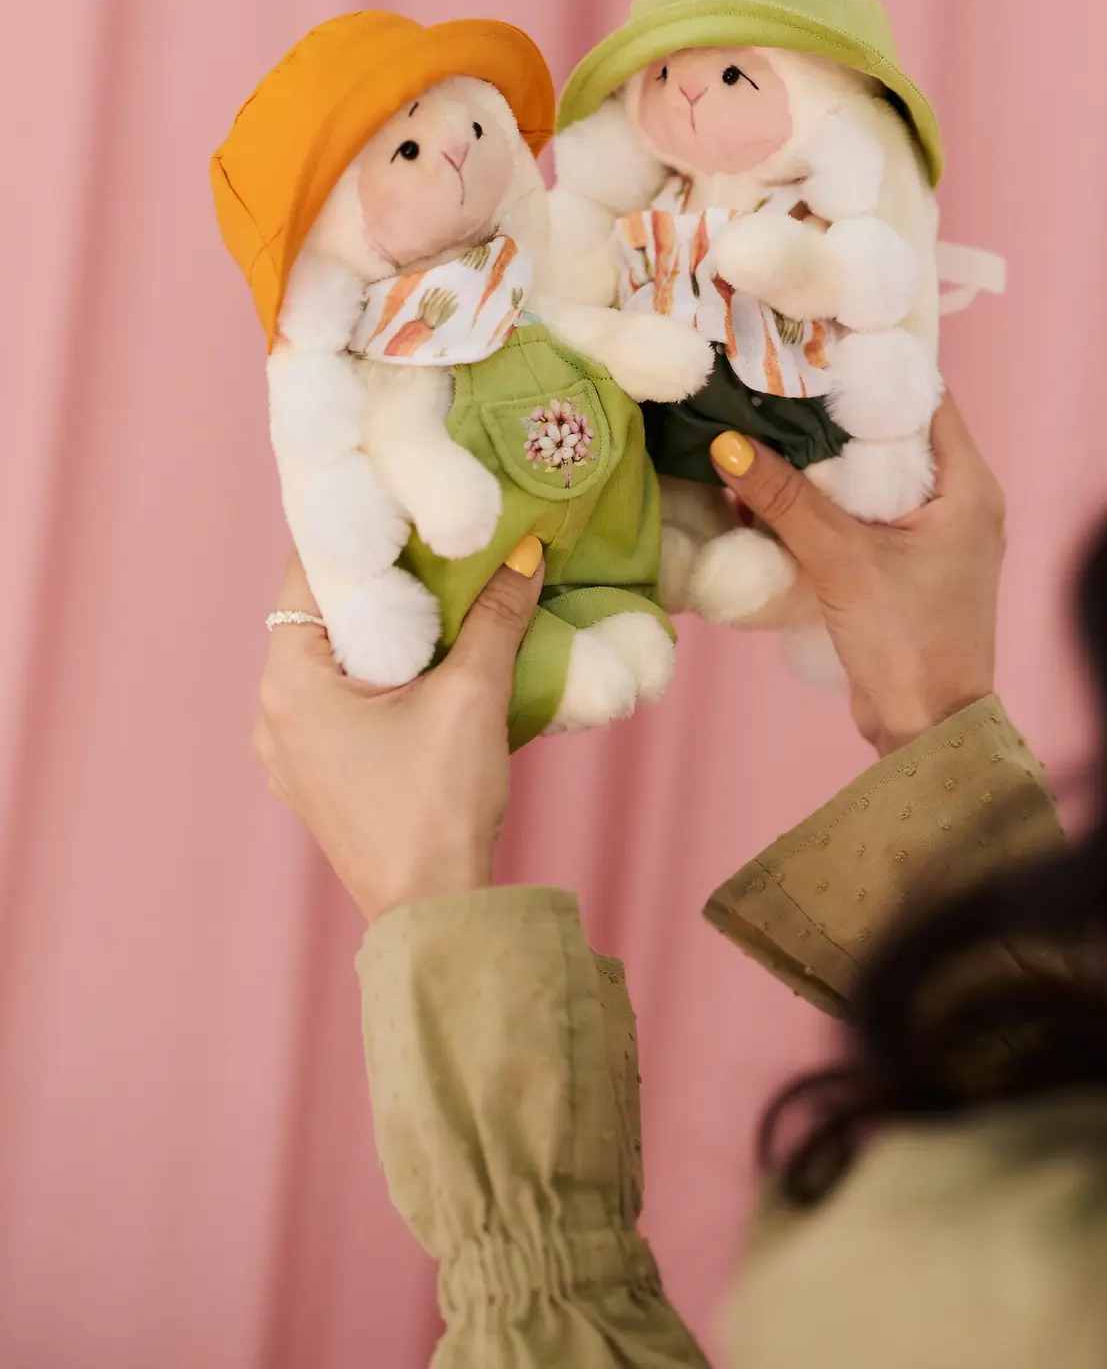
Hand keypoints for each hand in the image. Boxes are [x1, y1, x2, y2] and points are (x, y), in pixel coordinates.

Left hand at [252, 539, 544, 921]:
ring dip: (384, 629)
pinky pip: (341, 701)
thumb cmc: (438, 804)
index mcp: (289, 680)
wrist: (433, 913)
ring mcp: (290, 750)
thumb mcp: (472, 696)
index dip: (357, 533)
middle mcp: (273, 711)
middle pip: (322, 615)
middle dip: (380, 580)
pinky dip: (380, 674)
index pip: (310, 572)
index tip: (400, 501)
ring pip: (334, 659)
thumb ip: (495, 616)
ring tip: (441, 596)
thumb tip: (524, 553)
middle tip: (433, 541)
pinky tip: (430, 663)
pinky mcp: (317, 778)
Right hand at [710, 396, 1004, 756]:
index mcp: (969, 485)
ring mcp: (932, 536)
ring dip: (822, 458)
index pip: (924, 396)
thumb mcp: (843, 561)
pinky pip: (860, 514)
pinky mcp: (904, 567)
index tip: (815, 341)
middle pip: (891, 433)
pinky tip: (772, 486)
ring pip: (871, 475)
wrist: (926, 732)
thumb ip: (785, 499)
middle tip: (774, 375)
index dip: (872, 366)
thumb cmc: (908, 641)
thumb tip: (725, 442)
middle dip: (834, 410)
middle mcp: (959, 501)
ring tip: (762, 419)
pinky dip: (823, 500)